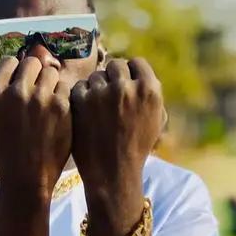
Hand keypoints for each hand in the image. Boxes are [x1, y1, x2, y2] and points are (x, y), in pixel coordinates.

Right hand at [0, 55, 73, 200]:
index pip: (9, 62)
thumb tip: (15, 68)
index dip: (16, 69)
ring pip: (50, 71)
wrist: (26, 176)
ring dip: (49, 82)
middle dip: (34, 72)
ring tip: (47, 100)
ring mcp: (40, 98)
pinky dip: (61, 96)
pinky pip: (64, 86)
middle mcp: (16, 92)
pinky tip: (57, 110)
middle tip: (36, 88)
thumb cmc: (7, 149)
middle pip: (31, 62)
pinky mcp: (61, 106)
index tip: (20, 79)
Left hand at [69, 57, 164, 198]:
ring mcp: (103, 92)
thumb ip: (149, 93)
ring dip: (96, 88)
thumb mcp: (155, 120)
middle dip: (112, 78)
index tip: (125, 82)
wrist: (113, 173)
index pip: (137, 63)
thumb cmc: (135, 148)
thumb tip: (138, 73)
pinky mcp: (82, 100)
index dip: (130, 72)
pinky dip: (81, 97)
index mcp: (149, 90)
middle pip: (116, 66)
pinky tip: (85, 113)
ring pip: (96, 75)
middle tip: (109, 95)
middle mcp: (127, 87)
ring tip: (97, 109)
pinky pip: (80, 86)